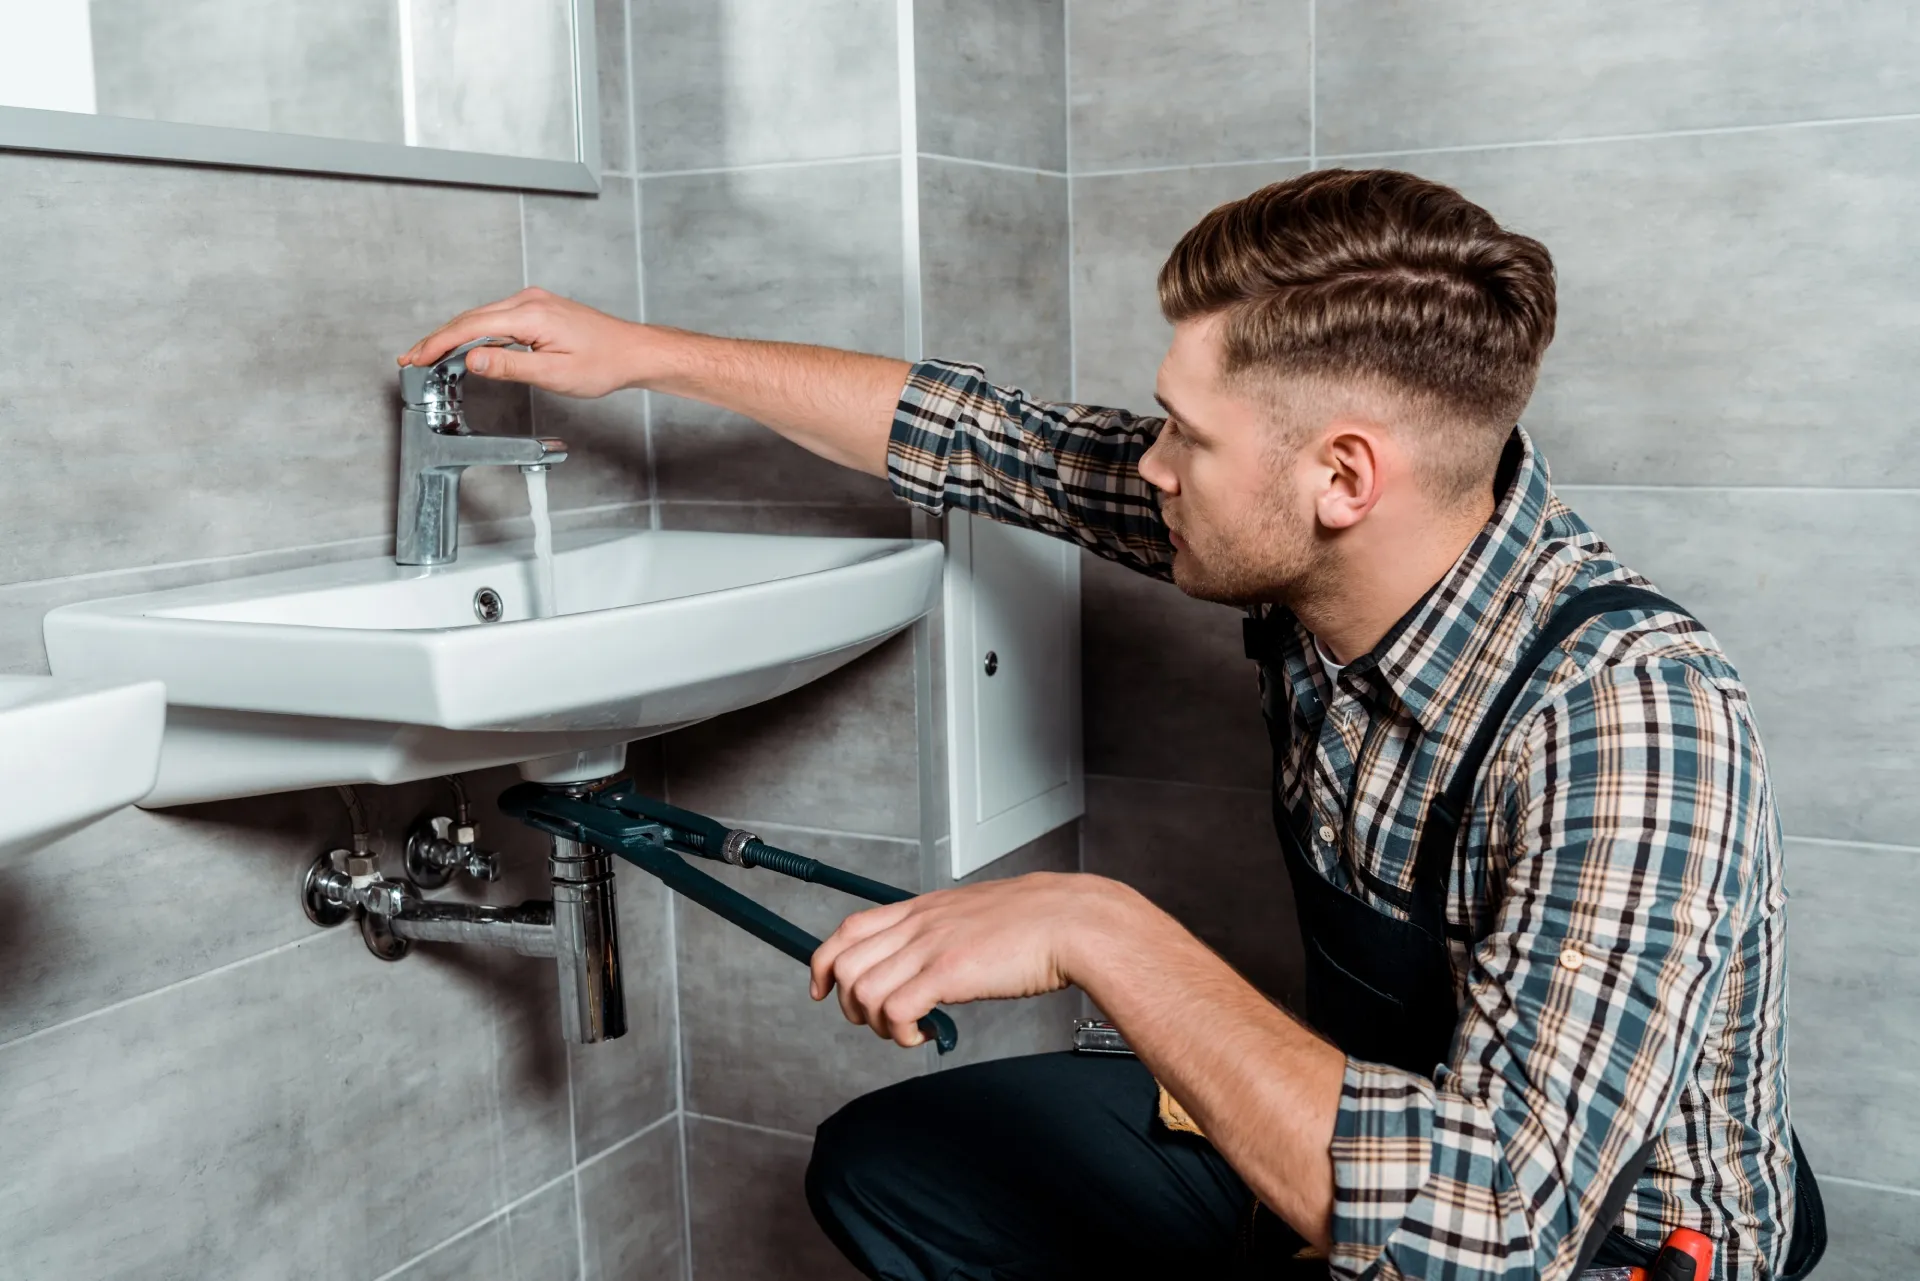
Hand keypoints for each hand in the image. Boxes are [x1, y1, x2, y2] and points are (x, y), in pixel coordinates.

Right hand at [398, 287, 656, 397]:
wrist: (632, 352)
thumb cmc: (603, 364)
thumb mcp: (554, 373)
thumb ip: (510, 366)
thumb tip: (472, 361)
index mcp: (530, 314)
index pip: (470, 328)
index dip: (438, 344)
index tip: (416, 358)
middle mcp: (528, 301)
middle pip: (469, 318)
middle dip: (437, 339)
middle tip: (412, 359)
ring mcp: (533, 302)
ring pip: (481, 317)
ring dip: (453, 335)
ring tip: (429, 354)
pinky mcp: (538, 309)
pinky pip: (496, 317)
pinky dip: (474, 331)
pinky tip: (464, 345)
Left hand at [808, 872, 1139, 1047]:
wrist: (1073, 922)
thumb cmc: (1038, 923)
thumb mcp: (976, 915)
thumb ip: (946, 932)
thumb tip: (931, 961)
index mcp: (923, 908)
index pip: (849, 929)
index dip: (824, 961)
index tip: (821, 987)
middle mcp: (919, 924)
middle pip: (845, 963)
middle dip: (847, 1003)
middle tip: (875, 1023)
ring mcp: (931, 947)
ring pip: (863, 990)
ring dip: (875, 1023)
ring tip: (905, 1031)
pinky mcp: (948, 973)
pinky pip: (895, 1010)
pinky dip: (899, 1033)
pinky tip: (922, 1035)